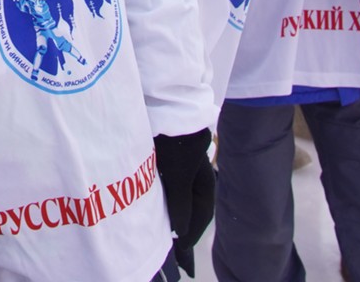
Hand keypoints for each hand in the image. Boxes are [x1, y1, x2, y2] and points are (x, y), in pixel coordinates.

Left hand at [154, 128, 214, 275]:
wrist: (168, 106)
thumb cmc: (177, 142)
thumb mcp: (178, 176)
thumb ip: (180, 204)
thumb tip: (181, 231)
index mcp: (204, 181)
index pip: (201, 216)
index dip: (191, 235)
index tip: (181, 252)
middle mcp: (196, 176)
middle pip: (191, 207)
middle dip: (183, 226)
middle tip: (173, 246)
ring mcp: (183, 166)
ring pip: (178, 196)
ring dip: (172, 212)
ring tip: (162, 228)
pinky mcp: (168, 157)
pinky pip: (168, 185)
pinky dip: (164, 198)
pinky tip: (154, 204)